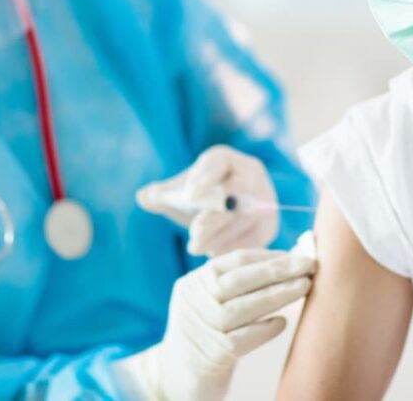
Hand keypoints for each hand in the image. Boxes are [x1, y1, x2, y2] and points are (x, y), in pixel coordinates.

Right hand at [113, 247, 315, 400]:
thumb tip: (288, 263)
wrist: (178, 375)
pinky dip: (264, 329)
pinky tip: (283, 322)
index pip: (235, 260)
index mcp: (194, 282)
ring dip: (277, 296)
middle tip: (308, 265)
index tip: (298, 255)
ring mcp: (198, 329)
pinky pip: (241, 340)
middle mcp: (192, 302)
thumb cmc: (208, 333)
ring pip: (241, 308)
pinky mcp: (209, 356)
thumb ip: (240, 283)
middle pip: (238, 280)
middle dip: (277, 271)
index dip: (269, 256)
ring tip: (304, 288)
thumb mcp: (213, 302)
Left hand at [136, 146, 278, 255]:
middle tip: (194, 238)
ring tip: (197, 248)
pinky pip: (254, 239)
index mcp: (225, 160)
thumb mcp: (181, 194)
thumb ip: (162, 195)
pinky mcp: (268, 225)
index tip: (189, 194)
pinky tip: (215, 252)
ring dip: (219, 237)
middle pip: (236, 195)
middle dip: (213, 218)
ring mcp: (265, 200)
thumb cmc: (200, 198)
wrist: (230, 211)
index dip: (204, 178)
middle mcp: (250, 175)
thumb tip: (144, 196)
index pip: (217, 164)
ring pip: (245, 220)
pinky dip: (233, 248)